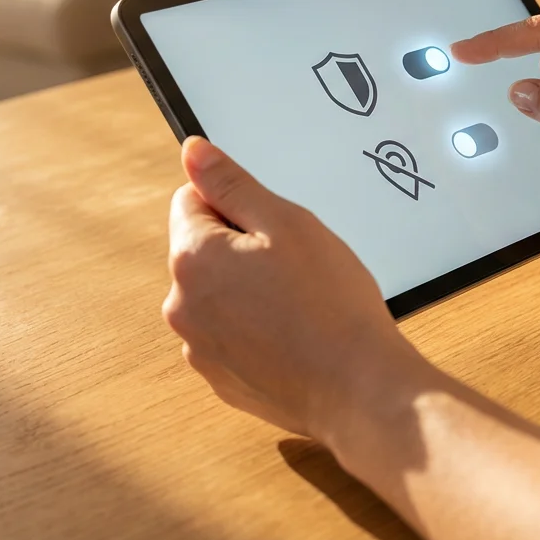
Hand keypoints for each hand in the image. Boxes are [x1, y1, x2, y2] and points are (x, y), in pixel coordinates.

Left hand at [164, 137, 422, 438]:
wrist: (358, 388)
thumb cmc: (331, 305)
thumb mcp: (287, 222)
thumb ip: (232, 184)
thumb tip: (193, 152)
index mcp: (192, 258)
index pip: (191, 201)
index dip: (238, 205)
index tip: (275, 227)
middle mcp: (182, 305)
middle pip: (203, 251)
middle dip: (242, 249)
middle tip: (296, 265)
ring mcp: (199, 348)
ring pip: (219, 295)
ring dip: (248, 291)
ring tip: (300, 304)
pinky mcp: (221, 379)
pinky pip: (232, 336)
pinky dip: (256, 330)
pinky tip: (295, 336)